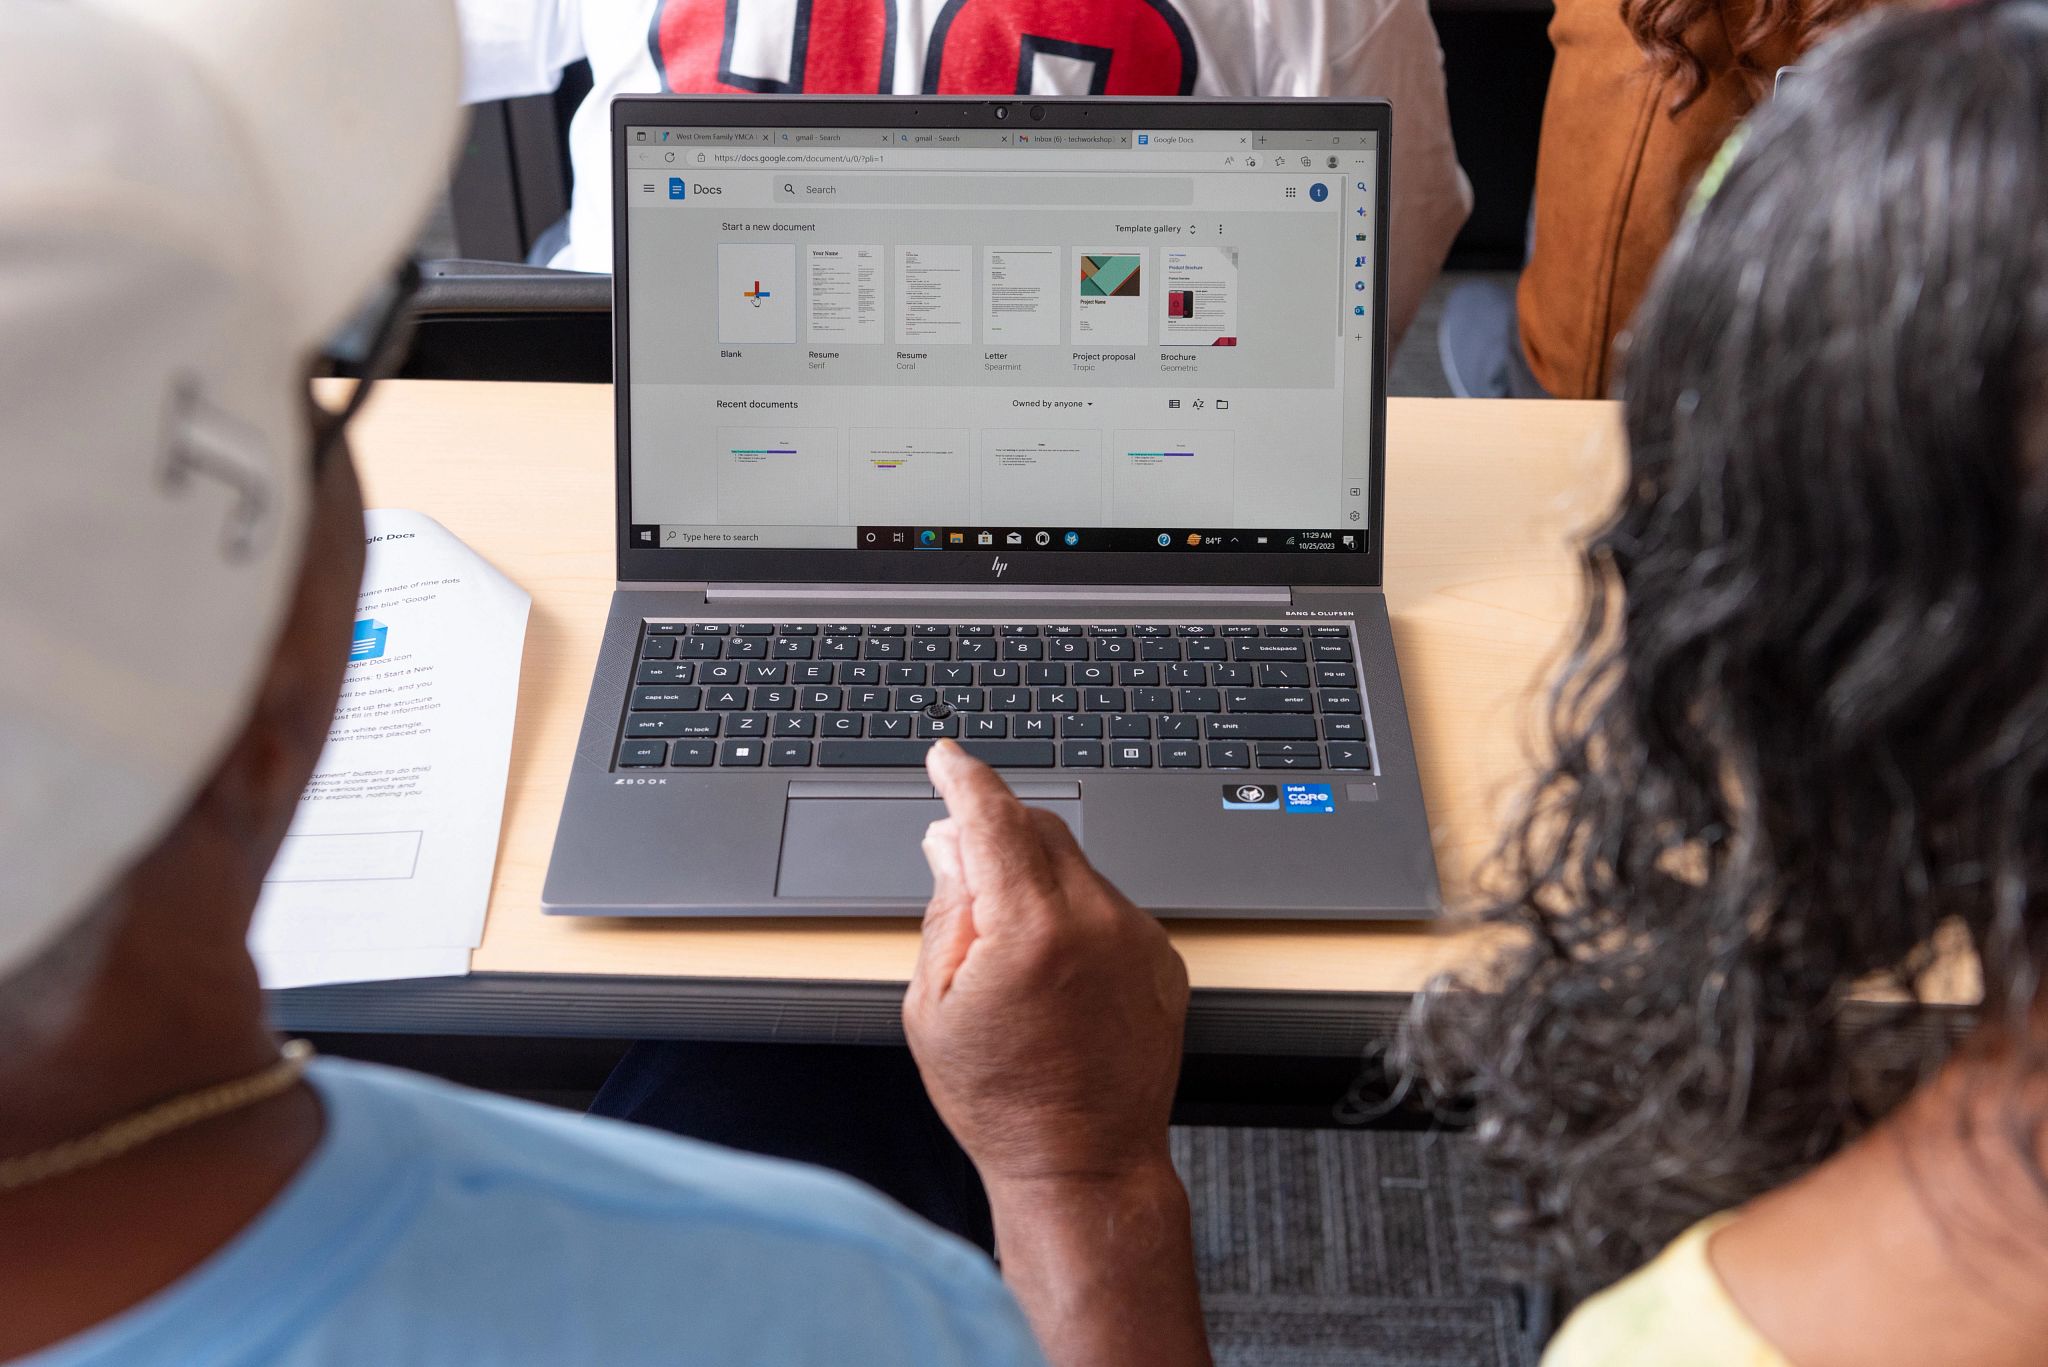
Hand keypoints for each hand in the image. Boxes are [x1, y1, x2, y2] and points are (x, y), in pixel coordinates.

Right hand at [904, 740, 1189, 1188]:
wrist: (1086, 1163)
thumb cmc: (1002, 1100)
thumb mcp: (933, 1004)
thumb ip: (945, 909)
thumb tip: (949, 843)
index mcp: (1031, 930)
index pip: (994, 818)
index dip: (964, 778)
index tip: (946, 757)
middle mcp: (1096, 921)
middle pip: (1040, 828)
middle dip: (995, 829)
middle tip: (956, 863)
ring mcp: (1137, 938)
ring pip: (1075, 866)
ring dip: (1035, 878)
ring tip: (1007, 956)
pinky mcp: (1161, 957)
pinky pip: (1108, 905)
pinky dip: (1074, 913)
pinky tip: (1053, 975)